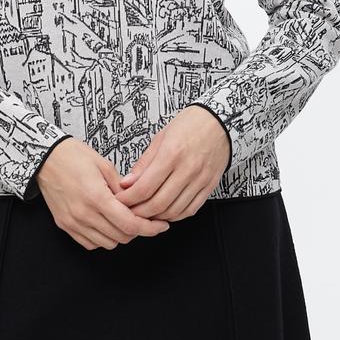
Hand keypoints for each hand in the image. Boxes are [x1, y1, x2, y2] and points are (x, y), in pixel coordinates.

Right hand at [35, 137, 171, 249]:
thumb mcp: (103, 165)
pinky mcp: (65, 226)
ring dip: (120, 235)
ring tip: (124, 219)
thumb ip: (122, 187)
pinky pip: (91, 243)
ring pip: (108, 243)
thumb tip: (138, 202)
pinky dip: (103, 238)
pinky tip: (106, 223)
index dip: (150, 228)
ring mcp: (73, 222)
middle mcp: (84, 214)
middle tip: (144, 218)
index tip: (161, 225)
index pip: (130, 224)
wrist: (44, 158)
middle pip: (121, 237)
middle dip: (137, 230)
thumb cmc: (73, 156)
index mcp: (96, 197)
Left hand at [111, 106, 230, 220]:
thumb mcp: (160, 137)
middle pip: (158, 203)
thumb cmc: (189, 125)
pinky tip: (165, 212)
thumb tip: (127, 183)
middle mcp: (187, 169)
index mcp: (171, 153)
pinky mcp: (209, 187)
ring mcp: (200, 180)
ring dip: (156, 217)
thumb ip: (144, 163)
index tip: (120, 201)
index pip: (145, 187)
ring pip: (174, 210)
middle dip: (139, 212)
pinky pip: (190, 210)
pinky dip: (175, 216)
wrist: (219, 122)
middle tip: (129, 211)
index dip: (129, 199)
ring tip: (145, 213)